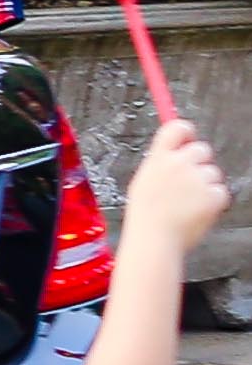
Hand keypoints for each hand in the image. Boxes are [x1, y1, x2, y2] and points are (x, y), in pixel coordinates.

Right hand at [129, 122, 229, 242]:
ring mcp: (198, 178)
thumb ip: (161, 162)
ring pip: (213, 173)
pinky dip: (213, 202)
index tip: (187, 140)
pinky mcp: (213, 195)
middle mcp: (179, 162)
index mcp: (159, 157)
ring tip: (189, 203)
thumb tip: (174, 150)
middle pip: (202, 149)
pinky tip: (197, 211)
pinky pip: (221, 192)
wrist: (154, 237)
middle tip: (189, 181)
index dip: (186, 132)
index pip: (178, 128)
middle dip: (199, 163)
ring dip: (206, 185)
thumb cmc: (146, 213)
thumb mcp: (144, 179)